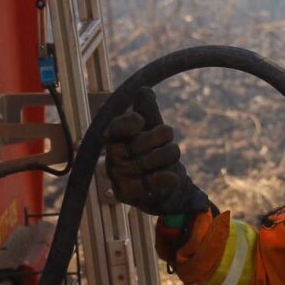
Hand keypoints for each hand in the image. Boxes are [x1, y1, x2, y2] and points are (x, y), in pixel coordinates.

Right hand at [104, 87, 210, 215]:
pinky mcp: (129, 195)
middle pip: (142, 142)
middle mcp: (112, 158)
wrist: (166, 184)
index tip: (141, 121)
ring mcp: (119, 177)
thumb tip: (143, 90)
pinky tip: (172, 177)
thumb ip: (147, 110)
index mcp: (115, 138)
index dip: (128, 123)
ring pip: (153, 159)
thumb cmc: (154, 151)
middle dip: (163, 137)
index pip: (115, 128)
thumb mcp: (152, 128)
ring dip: (170, 155)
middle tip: (167, 140)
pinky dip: (166, 178)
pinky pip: (151, 183)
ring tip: (168, 159)